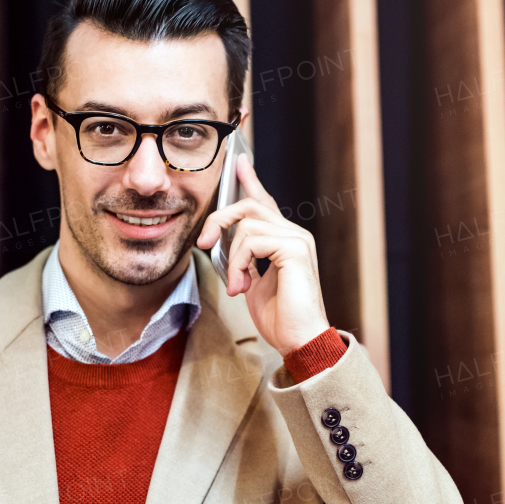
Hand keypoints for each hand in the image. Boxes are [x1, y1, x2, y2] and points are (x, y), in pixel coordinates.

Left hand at [195, 154, 330, 355]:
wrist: (300, 341)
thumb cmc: (280, 318)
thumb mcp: (252, 283)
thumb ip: (242, 260)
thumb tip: (221, 246)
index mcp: (285, 240)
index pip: (264, 203)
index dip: (250, 181)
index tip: (239, 162)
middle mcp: (294, 234)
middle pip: (249, 205)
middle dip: (220, 219)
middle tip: (204, 243)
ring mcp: (297, 239)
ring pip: (246, 225)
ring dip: (231, 258)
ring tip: (237, 285)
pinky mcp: (295, 249)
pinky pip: (253, 241)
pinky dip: (239, 264)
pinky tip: (243, 286)